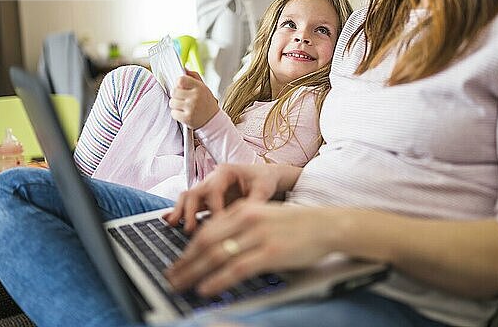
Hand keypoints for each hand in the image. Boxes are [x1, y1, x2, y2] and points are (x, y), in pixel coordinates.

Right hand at [165, 163, 294, 231]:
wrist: (264, 177)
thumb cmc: (264, 180)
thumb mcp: (264, 188)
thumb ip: (256, 201)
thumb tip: (248, 219)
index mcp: (226, 171)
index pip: (214, 189)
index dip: (214, 207)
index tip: (219, 224)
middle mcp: (212, 178)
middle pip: (194, 192)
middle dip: (189, 210)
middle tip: (190, 229)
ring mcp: (207, 188)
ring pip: (187, 197)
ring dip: (180, 211)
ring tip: (174, 226)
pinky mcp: (206, 199)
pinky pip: (189, 204)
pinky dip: (179, 212)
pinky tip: (170, 222)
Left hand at [166, 200, 336, 295]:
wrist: (326, 225)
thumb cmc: (296, 223)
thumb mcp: (264, 215)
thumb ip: (240, 226)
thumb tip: (217, 245)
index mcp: (243, 209)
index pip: (206, 230)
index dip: (187, 249)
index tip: (177, 263)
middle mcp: (247, 219)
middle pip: (205, 243)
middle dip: (184, 263)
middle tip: (170, 277)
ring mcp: (258, 236)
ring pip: (216, 255)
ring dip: (193, 273)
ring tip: (180, 285)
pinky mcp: (270, 253)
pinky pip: (236, 269)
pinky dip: (217, 280)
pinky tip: (205, 289)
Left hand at [169, 71, 218, 128]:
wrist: (214, 120)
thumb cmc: (206, 103)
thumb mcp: (204, 87)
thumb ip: (194, 77)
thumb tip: (184, 68)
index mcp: (199, 87)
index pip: (180, 80)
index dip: (178, 83)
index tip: (181, 87)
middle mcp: (195, 97)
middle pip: (174, 91)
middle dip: (176, 95)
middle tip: (182, 98)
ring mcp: (191, 108)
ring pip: (172, 102)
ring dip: (175, 105)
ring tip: (183, 106)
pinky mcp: (187, 118)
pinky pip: (173, 113)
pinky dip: (176, 114)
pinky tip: (184, 113)